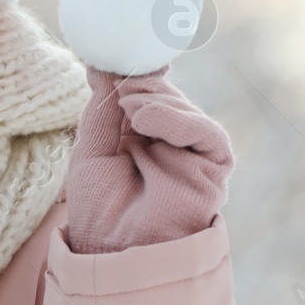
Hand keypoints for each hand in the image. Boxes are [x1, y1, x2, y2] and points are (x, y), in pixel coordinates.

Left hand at [64, 67, 233, 254]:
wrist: (112, 250)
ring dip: (156, 101)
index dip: (139, 75)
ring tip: (129, 108)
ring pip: (187, 111)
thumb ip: (101, 111)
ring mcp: (194, 155)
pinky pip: (207, 134)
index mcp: (143, 137)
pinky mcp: (213, 169)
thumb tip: (100, 67)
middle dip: (144, 87)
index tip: (118, 53)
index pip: (149, 95)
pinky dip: (177, 119)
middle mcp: (171, 143)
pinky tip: (144, 120)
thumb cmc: (99, 209)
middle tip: (119, 87)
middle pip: (169, 99)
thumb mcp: (91, 151)